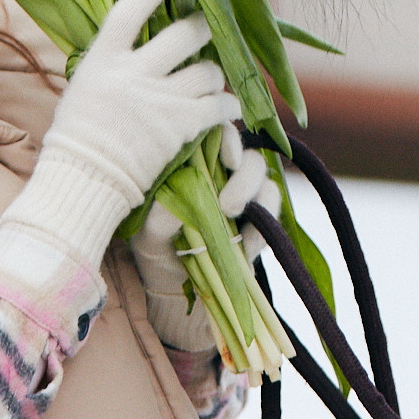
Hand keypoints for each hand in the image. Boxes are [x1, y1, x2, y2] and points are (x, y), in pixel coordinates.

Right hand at [41, 0, 234, 202]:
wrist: (86, 179)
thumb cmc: (80, 132)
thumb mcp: (85, 83)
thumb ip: (113, 58)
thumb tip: (140, 31)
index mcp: (102, 60)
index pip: (128, 12)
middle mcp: (133, 75)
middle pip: (184, 35)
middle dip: (201, 28)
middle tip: (204, 29)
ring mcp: (159, 101)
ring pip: (206, 71)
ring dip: (211, 72)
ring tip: (206, 77)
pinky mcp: (180, 127)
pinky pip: (218, 105)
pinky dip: (226, 104)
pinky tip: (226, 105)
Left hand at [132, 128, 272, 350]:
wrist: (175, 284)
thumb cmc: (157, 246)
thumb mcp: (147, 234)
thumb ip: (158, 219)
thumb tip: (173, 207)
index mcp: (196, 162)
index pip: (217, 135)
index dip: (228, 140)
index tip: (228, 159)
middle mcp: (224, 171)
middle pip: (248, 157)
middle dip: (244, 178)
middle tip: (227, 206)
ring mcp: (246, 193)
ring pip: (264, 179)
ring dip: (253, 197)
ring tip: (232, 221)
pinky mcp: (261, 219)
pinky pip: (272, 211)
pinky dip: (261, 229)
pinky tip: (245, 248)